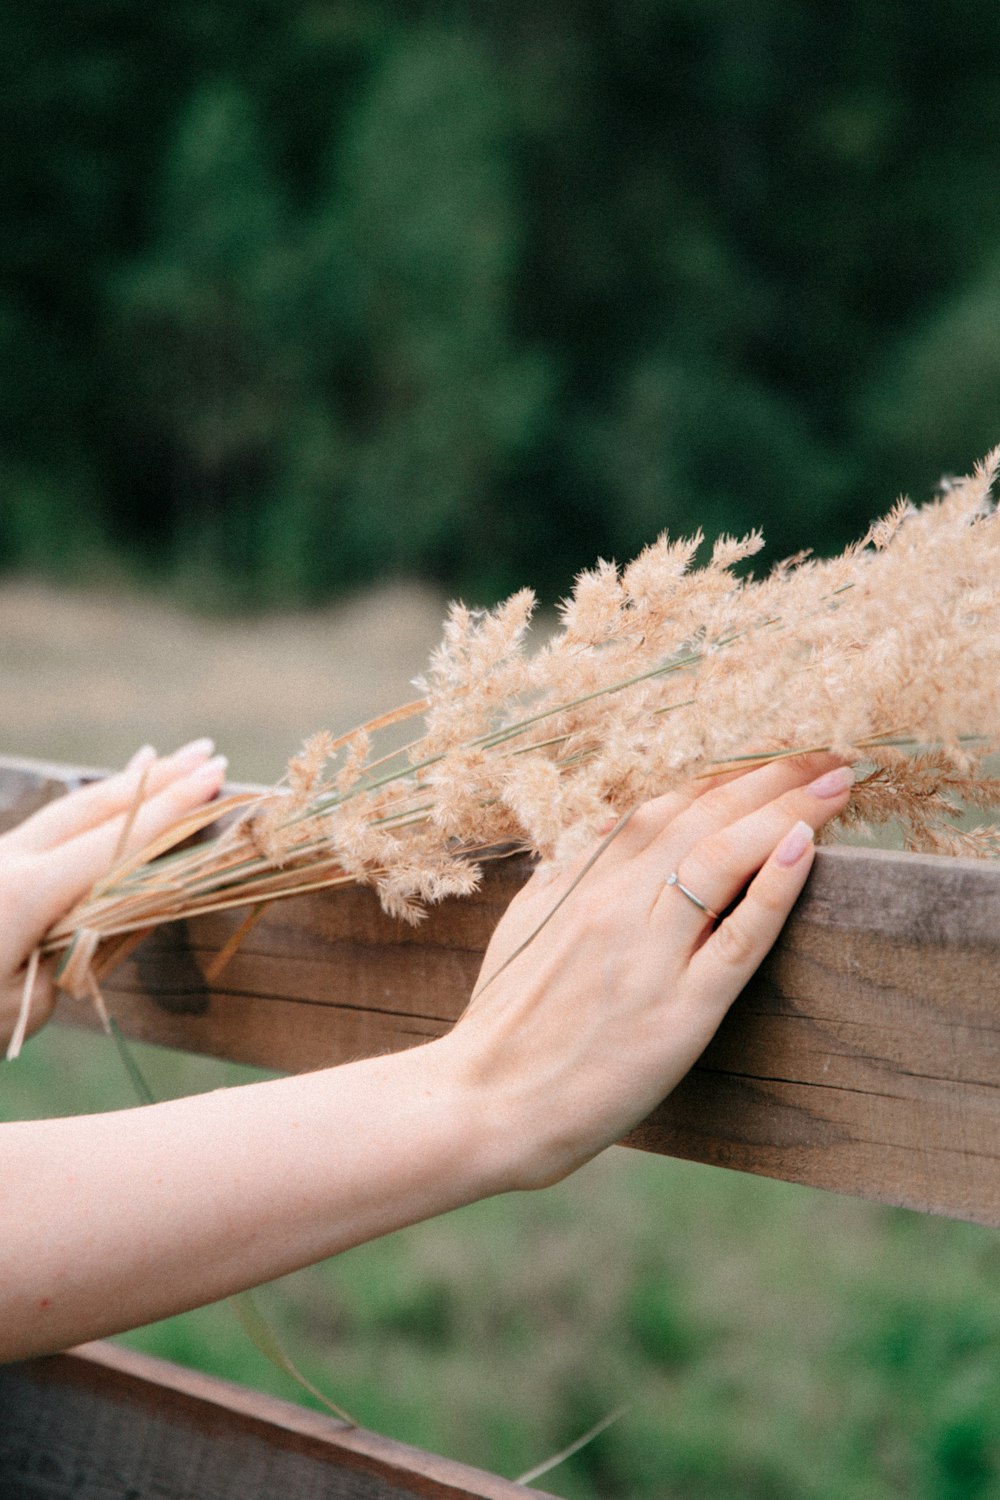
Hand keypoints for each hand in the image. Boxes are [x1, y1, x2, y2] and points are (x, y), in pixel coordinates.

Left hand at [0, 741, 227, 1053]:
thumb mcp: (13, 1014)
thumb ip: (59, 969)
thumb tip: (79, 935)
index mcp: (24, 893)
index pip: (116, 843)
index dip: (172, 810)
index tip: (217, 778)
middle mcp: (7, 862)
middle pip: (93, 808)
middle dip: (155, 780)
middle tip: (208, 752)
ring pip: (65, 813)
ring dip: (119, 787)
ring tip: (162, 756)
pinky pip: (42, 832)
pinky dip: (82, 813)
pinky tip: (98, 805)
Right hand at [445, 753, 853, 1190]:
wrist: (484, 1103)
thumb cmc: (504, 1023)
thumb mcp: (527, 925)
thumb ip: (569, 875)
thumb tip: (604, 834)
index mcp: (583, 880)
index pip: (666, 806)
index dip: (726, 776)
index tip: (774, 758)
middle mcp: (615, 903)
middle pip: (702, 817)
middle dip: (771, 777)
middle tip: (829, 754)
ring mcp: (648, 955)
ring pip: (722, 859)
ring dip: (786, 812)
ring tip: (839, 785)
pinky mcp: (678, 1012)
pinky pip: (737, 938)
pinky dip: (775, 887)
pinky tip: (807, 847)